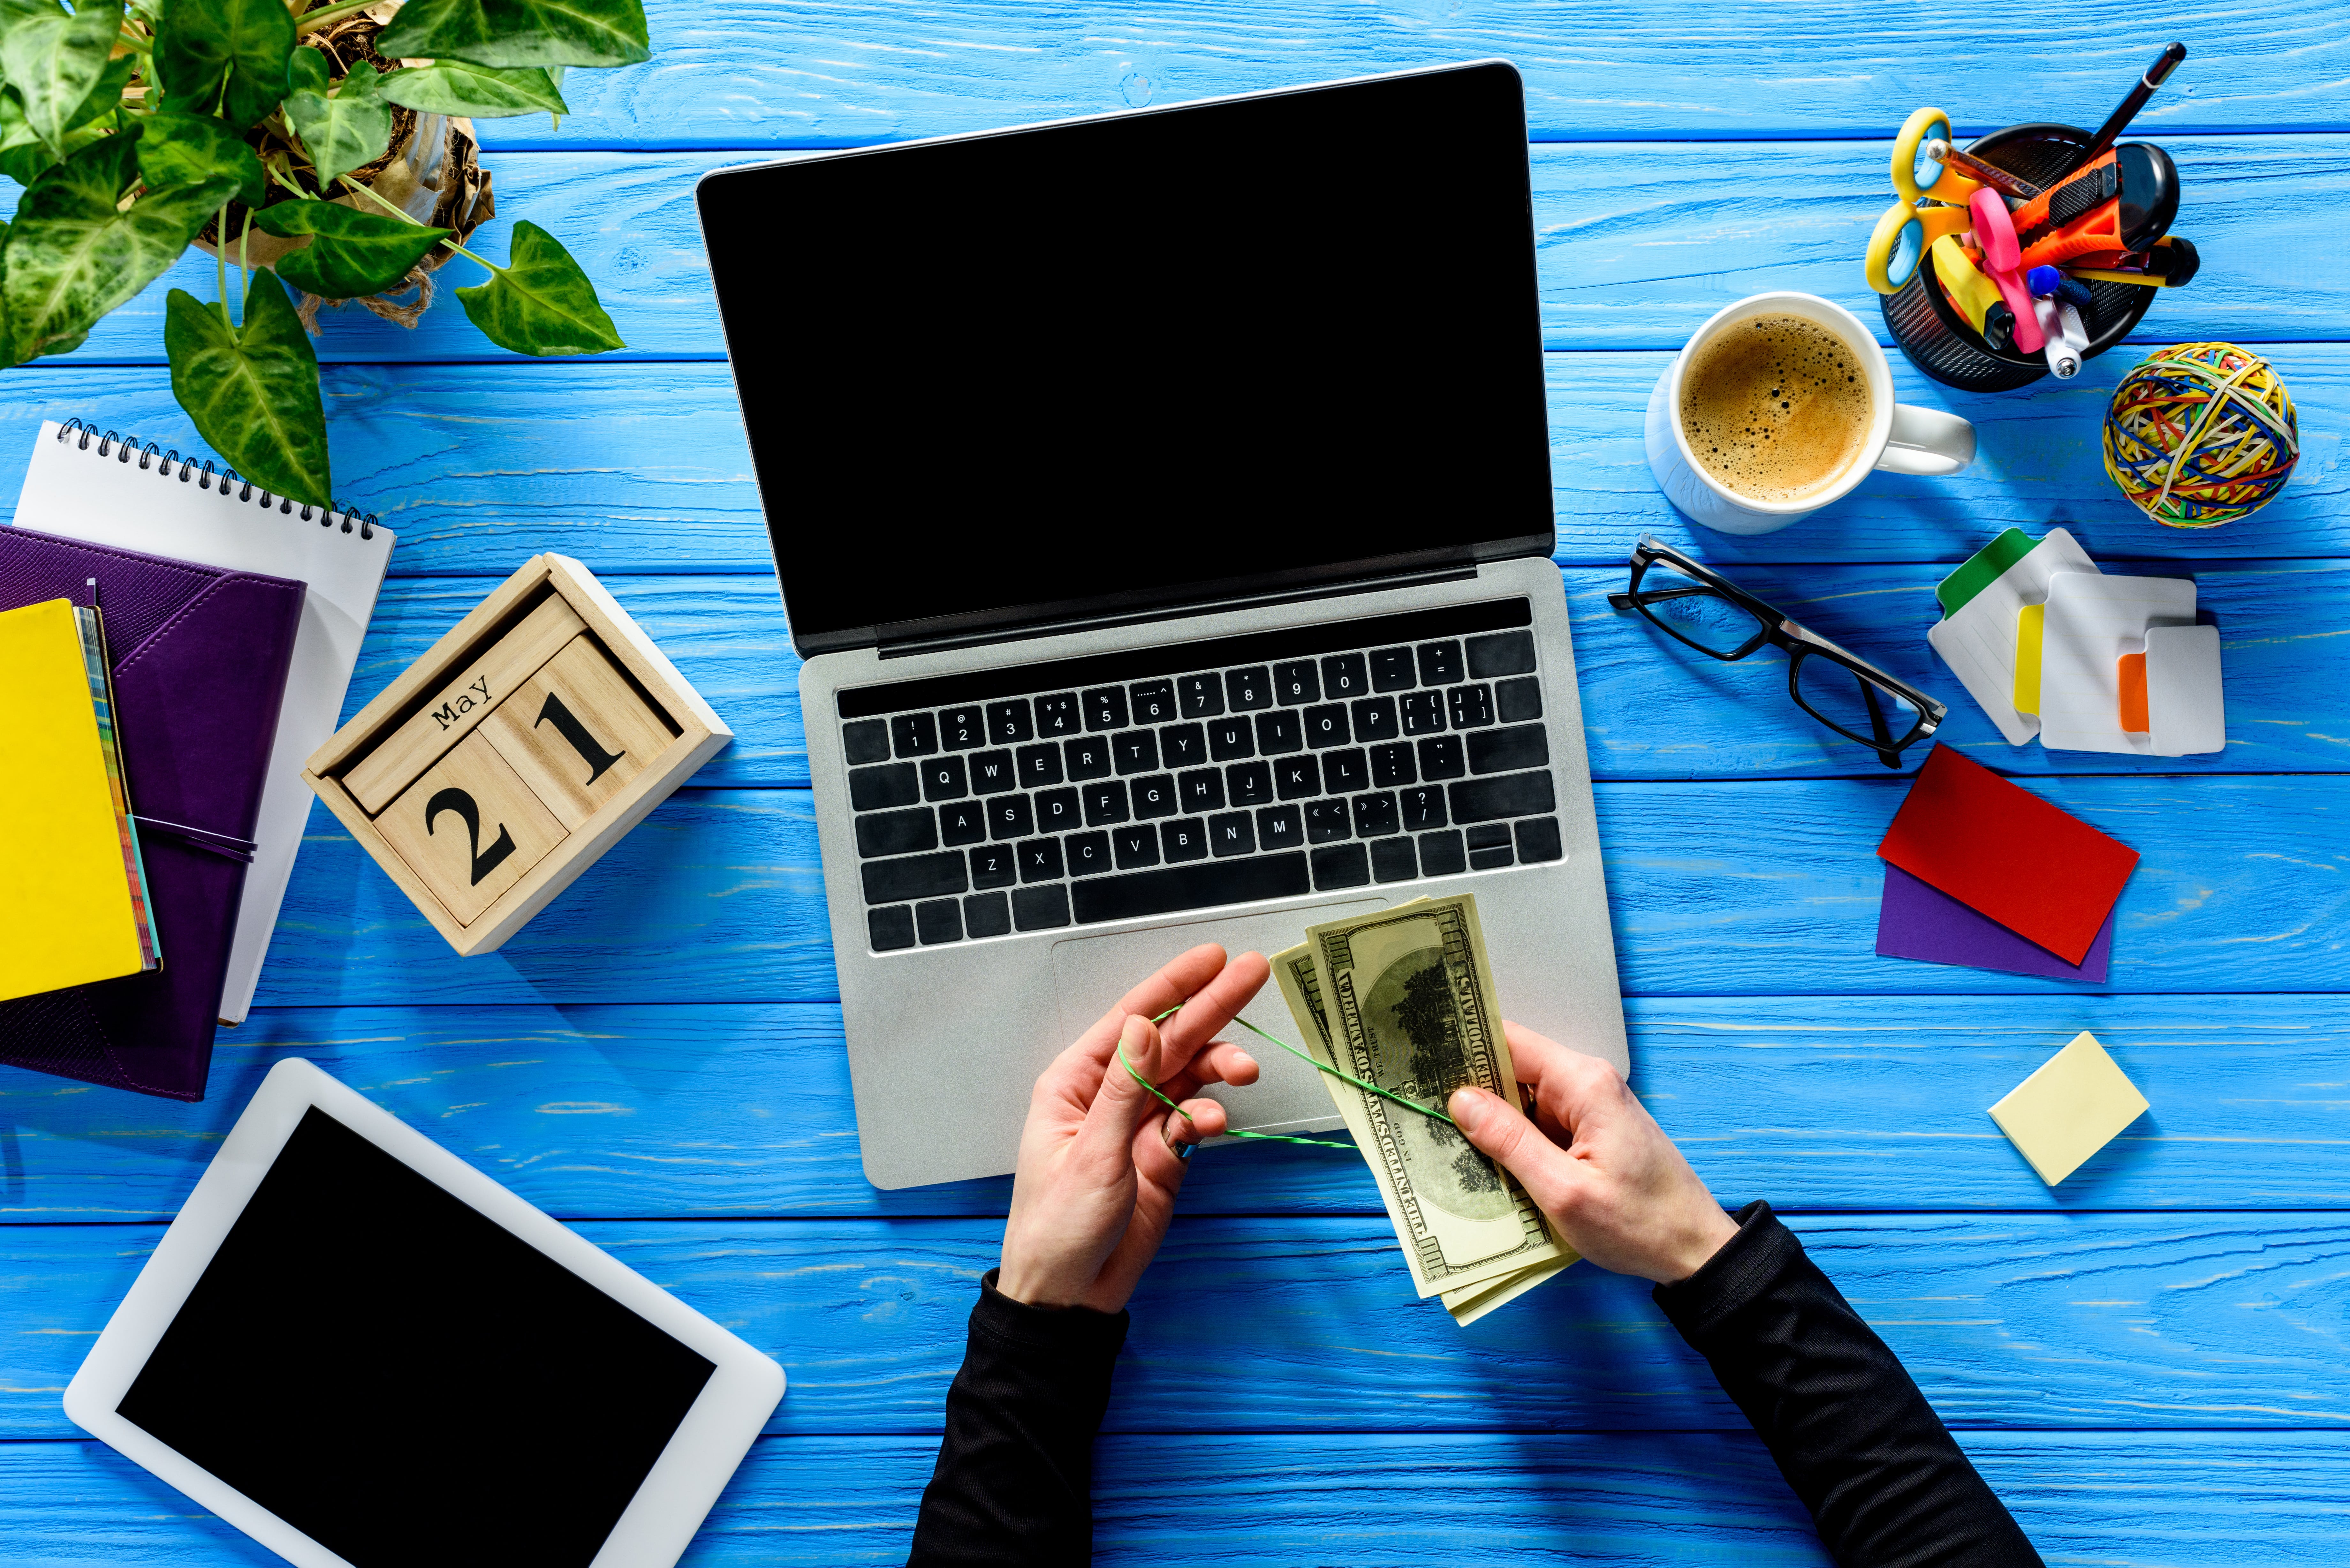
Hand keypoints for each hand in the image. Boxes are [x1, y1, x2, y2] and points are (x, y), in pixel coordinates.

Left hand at [997, 943, 1269, 1312]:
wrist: (1071, 1294)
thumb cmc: (1058, 1225)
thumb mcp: (1090, 1155)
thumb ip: (1123, 1090)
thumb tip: (1143, 1025)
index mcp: (1076, 1082)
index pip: (1132, 1018)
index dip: (1173, 984)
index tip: (1213, 956)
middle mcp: (1111, 1093)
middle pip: (1169, 1038)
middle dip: (1212, 1008)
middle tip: (1255, 974)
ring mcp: (1140, 1123)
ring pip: (1189, 1076)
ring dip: (1217, 1068)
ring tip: (1243, 1071)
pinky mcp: (1165, 1155)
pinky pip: (1194, 1119)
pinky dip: (1208, 1115)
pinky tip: (1212, 1122)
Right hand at [1447, 1021, 1736, 1284]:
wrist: (1696, 1249)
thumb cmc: (1640, 1225)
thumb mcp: (1564, 1191)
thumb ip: (1510, 1142)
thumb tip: (1461, 1099)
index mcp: (1584, 1085)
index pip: (1510, 1041)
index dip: (1463, 1046)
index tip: (1419, 1055)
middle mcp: (1588, 1084)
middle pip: (1512, 1068)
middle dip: (1469, 1087)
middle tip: (1419, 1106)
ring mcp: (1590, 1108)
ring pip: (1522, 1098)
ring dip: (1489, 1119)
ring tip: (1442, 1136)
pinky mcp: (1590, 1131)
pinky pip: (1539, 1122)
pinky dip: (1513, 1138)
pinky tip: (1485, 1159)